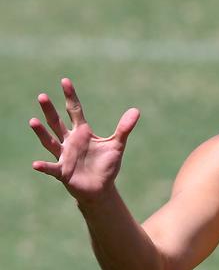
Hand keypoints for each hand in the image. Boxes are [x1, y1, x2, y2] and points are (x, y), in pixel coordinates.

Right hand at [29, 78, 139, 203]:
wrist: (101, 188)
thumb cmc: (106, 165)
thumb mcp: (117, 145)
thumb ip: (124, 128)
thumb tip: (136, 110)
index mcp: (83, 132)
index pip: (75, 110)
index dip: (70, 96)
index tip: (65, 81)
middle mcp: (70, 141)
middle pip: (57, 122)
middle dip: (50, 110)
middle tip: (42, 96)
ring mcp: (64, 156)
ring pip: (50, 141)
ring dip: (41, 132)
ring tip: (33, 121)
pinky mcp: (63, 171)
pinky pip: (52, 167)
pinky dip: (44, 166)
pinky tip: (36, 164)